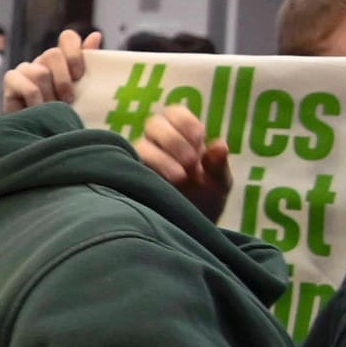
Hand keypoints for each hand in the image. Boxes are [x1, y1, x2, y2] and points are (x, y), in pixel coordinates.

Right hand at [3, 29, 99, 112]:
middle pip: (53, 54)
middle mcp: (43, 61)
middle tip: (68, 100)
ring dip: (49, 96)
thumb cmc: (64, 116)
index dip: (74, 52)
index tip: (79, 75)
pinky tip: (37, 112)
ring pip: (41, 72)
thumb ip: (90, 64)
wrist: (40, 138)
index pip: (67, 38)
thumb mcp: (84, 91)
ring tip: (51, 110)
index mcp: (63, 60)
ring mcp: (25, 69)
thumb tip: (96, 35)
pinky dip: (36, 102)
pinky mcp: (11, 80)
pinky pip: (28, 86)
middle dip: (63, 80)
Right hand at [134, 104, 231, 221]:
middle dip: (174, 140)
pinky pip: (126, 167)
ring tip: (179, 178)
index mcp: (180, 138)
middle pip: (154, 125)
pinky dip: (143, 172)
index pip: (174, 113)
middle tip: (192, 162)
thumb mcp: (218, 184)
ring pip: (139, 145)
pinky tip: (158, 185)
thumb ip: (218, 165)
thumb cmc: (204, 202)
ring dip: (161, 158)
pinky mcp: (128, 180)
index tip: (200, 138)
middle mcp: (156, 146)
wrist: (188, 233)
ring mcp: (140, 163)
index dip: (185, 121)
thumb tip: (219, 144)